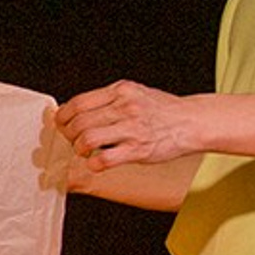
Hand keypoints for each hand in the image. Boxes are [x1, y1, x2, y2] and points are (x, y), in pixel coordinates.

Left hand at [55, 79, 199, 168]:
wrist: (192, 121)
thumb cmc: (163, 109)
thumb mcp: (134, 93)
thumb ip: (109, 99)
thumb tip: (76, 109)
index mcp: (121, 91)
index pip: (79, 103)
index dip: (64, 116)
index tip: (63, 124)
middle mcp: (125, 107)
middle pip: (79, 122)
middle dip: (69, 135)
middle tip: (73, 140)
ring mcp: (132, 129)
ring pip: (88, 139)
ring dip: (79, 148)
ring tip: (84, 151)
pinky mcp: (138, 150)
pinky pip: (104, 159)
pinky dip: (94, 163)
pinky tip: (97, 162)